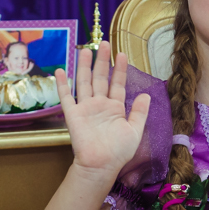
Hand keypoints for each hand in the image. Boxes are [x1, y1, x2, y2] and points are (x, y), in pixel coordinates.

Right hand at [56, 43, 150, 175]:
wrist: (101, 165)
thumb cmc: (119, 152)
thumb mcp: (135, 131)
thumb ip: (140, 112)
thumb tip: (147, 94)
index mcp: (116, 108)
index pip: (118, 84)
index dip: (120, 70)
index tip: (122, 54)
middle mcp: (100, 105)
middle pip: (100, 78)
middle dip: (102, 61)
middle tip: (104, 44)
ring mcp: (86, 108)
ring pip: (84, 82)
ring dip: (85, 67)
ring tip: (85, 50)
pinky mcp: (73, 115)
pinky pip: (66, 97)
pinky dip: (62, 84)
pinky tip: (61, 71)